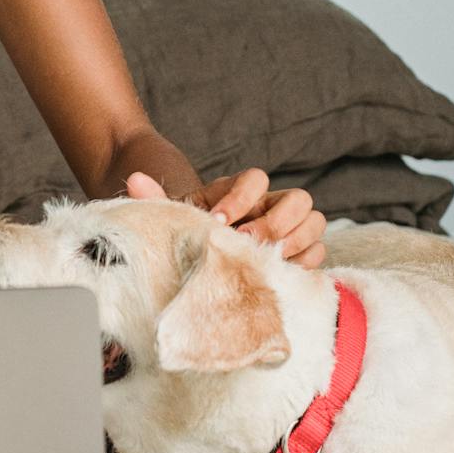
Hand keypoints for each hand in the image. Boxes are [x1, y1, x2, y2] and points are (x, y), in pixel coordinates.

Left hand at [124, 168, 327, 268]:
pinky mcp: (300, 257)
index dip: (241, 197)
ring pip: (315, 222)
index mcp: (242, 193)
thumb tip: (134, 179)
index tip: (217, 221)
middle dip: (273, 222)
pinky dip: (304, 262)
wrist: (198, 267)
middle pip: (298, 199)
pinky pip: (318, 253)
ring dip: (293, 240)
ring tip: (263, 259)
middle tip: (245, 243)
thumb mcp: (173, 219)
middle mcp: (271, 207)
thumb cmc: (187, 238)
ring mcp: (291, 232)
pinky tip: (277, 272)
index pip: (256, 179)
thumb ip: (155, 198)